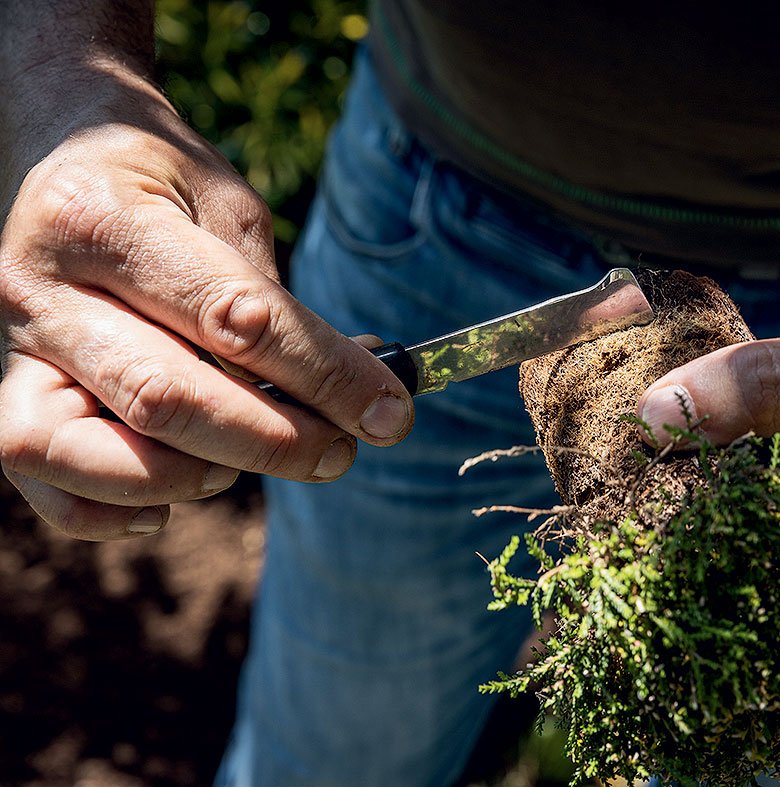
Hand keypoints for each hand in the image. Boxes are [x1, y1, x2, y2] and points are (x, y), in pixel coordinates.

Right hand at [0, 77, 412, 540]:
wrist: (60, 153)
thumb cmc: (159, 180)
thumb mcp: (226, 205)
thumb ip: (271, 302)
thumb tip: (357, 395)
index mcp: (102, 219)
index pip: (229, 317)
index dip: (322, 375)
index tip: (390, 411)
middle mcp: (39, 287)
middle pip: (162, 396)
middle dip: (272, 440)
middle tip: (341, 451)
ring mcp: (11, 348)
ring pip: (84, 452)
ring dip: (191, 476)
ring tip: (249, 460)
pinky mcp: (4, 396)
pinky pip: (43, 486)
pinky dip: (111, 510)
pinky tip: (173, 498)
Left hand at [636, 252, 779, 610]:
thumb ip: (765, 390)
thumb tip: (656, 414)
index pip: (774, 585)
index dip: (697, 549)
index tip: (627, 511)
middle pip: (770, 563)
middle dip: (700, 520)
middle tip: (626, 482)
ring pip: (778, 527)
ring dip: (719, 490)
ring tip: (653, 461)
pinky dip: (750, 464)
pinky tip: (703, 440)